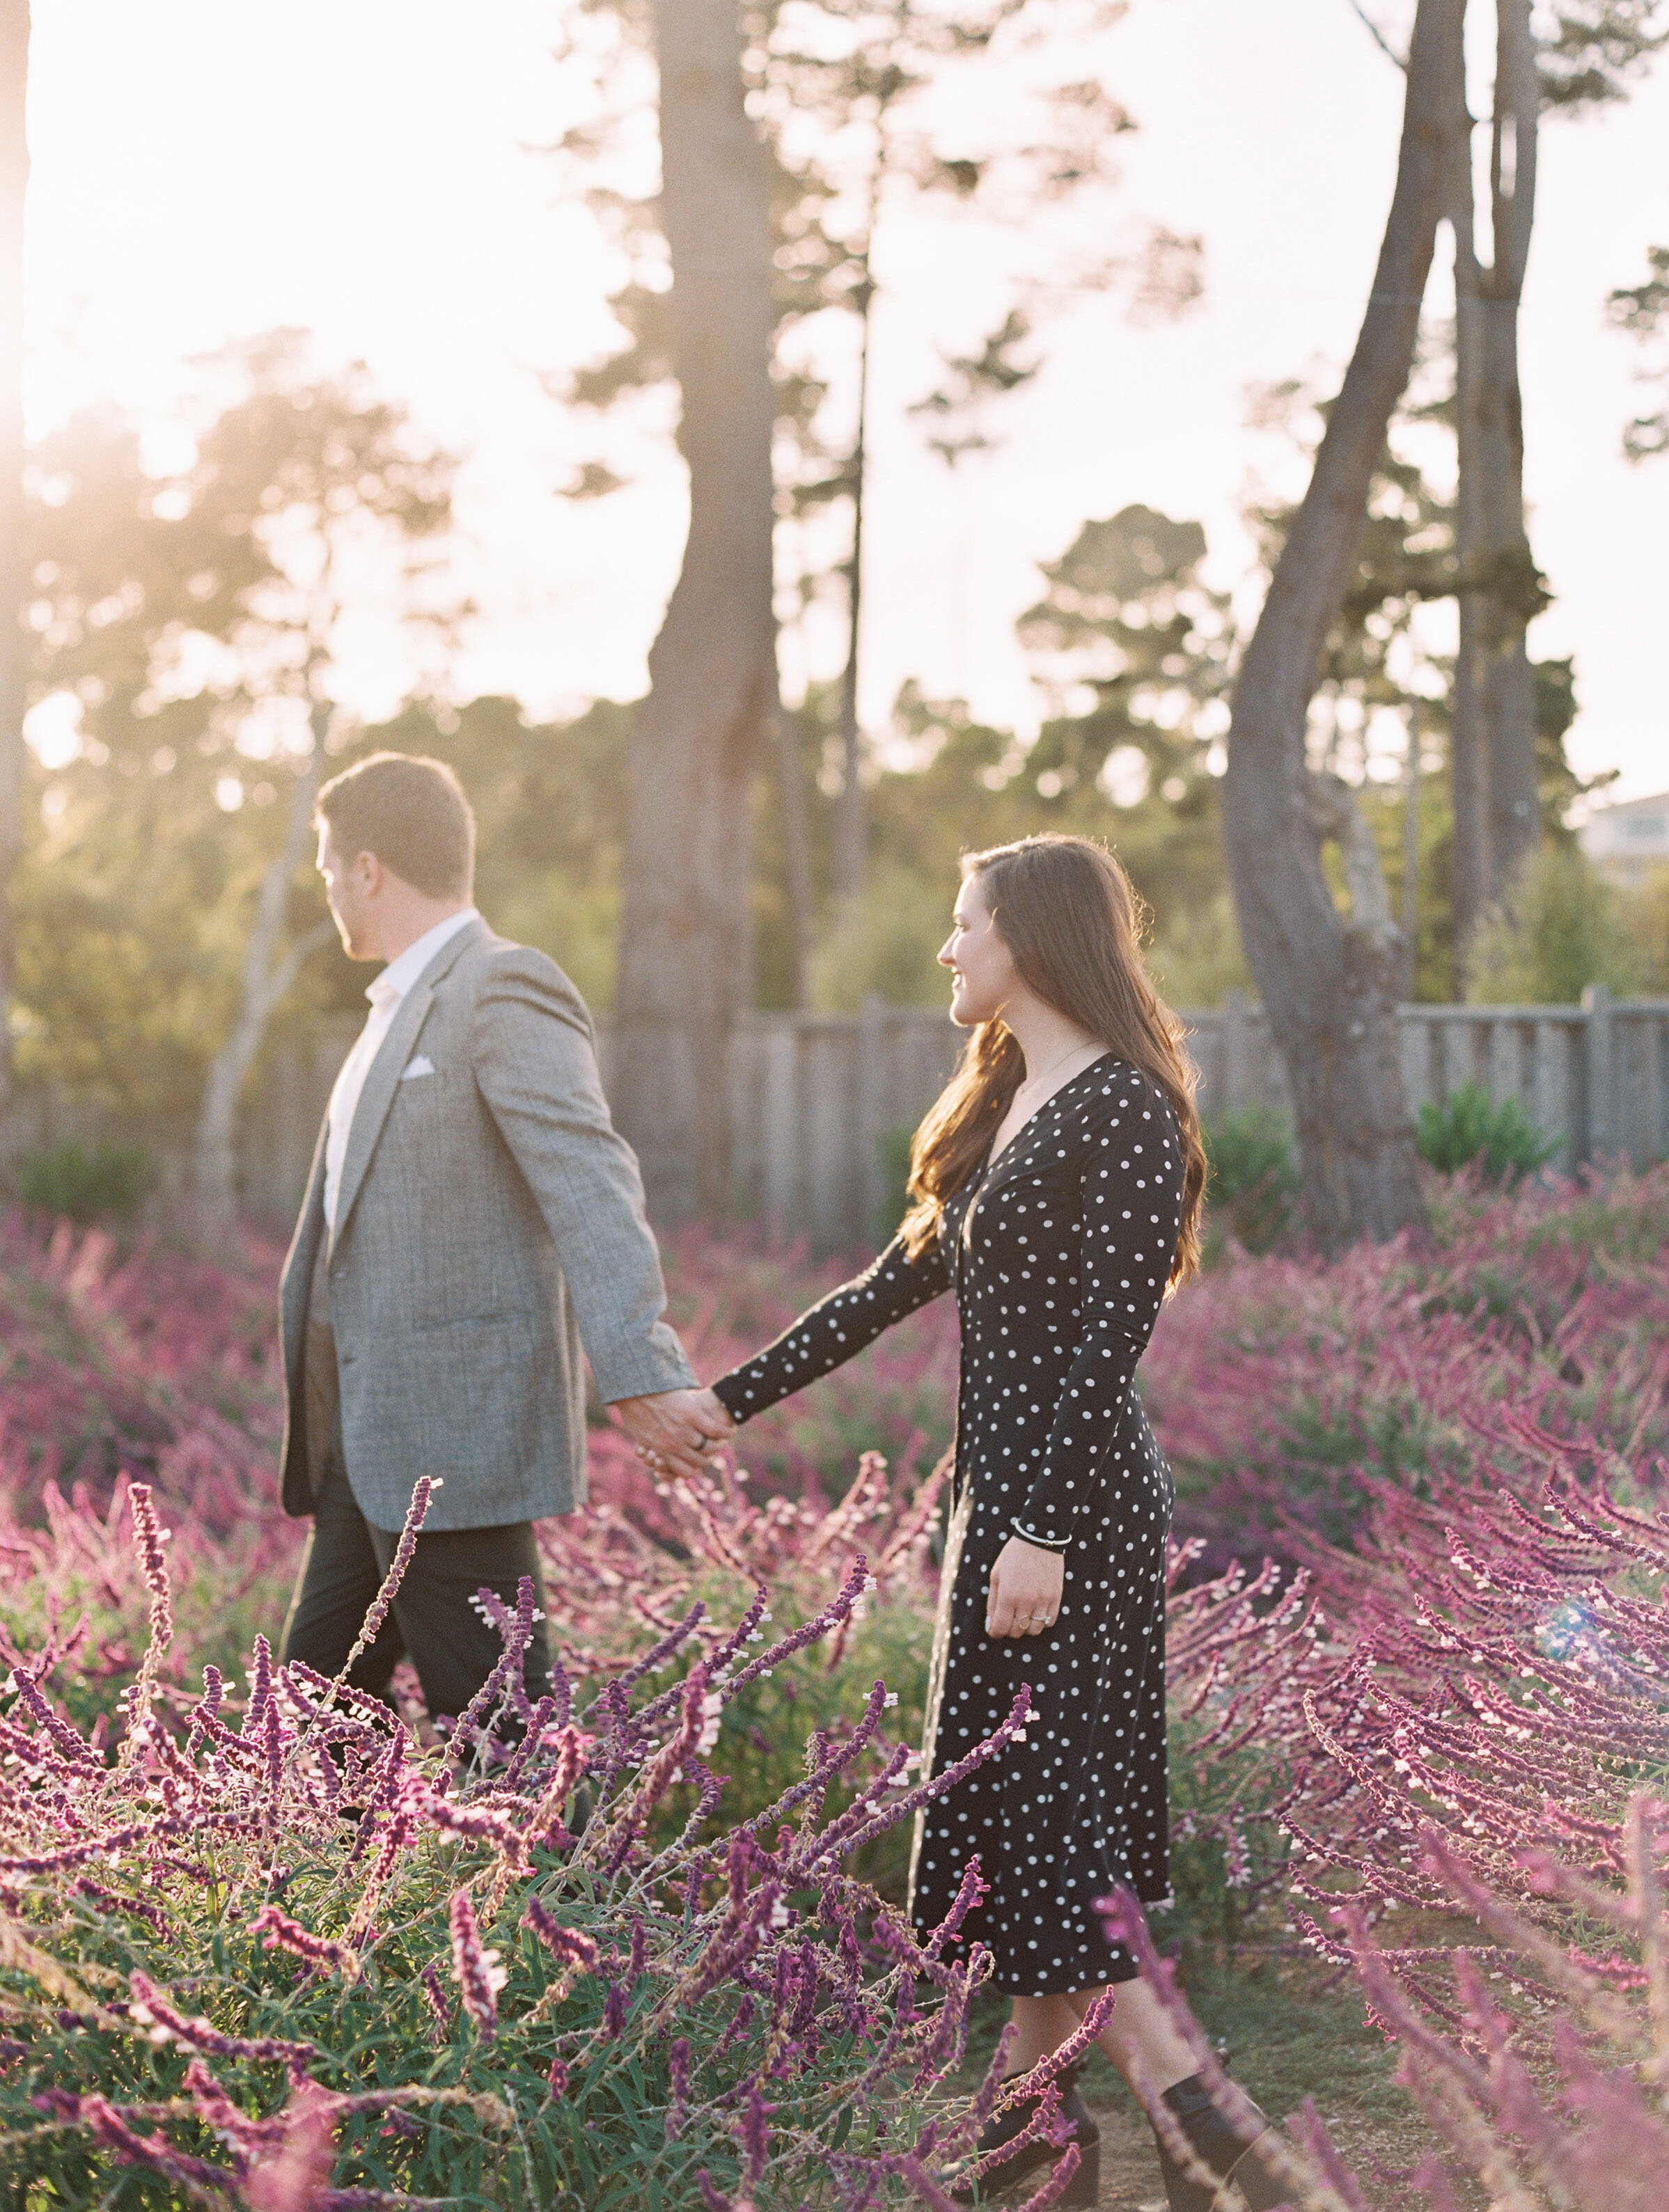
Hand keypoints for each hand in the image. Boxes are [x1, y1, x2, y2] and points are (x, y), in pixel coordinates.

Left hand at [610, 1387, 734, 1482]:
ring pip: (709, 1447)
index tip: (699, 1462)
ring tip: (724, 1440)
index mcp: (661, 1452)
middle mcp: (673, 1444)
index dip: (695, 1469)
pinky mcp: (692, 1414)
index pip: (685, 1472)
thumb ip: (650, 1448)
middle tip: (714, 1450)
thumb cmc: (635, 1411)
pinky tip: (730, 1430)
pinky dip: (725, 1431)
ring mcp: (683, 1430)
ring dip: (719, 1445)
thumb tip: (653, 1457)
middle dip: (709, 1457)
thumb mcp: (640, 1434)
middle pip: (700, 1461)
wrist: (636, 1388)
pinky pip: (715, 1429)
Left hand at [985, 1536, 1063, 1637]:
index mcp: (1008, 1594)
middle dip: (1009, 1629)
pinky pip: (1049, 1621)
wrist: (1039, 1539)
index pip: (1000, 1627)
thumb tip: (990, 1624)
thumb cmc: (1013, 1556)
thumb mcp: (996, 1576)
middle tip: (1007, 1620)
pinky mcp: (1056, 1597)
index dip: (994, 1632)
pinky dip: (1041, 1621)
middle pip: (1017, 1632)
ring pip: (1034, 1630)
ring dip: (1026, 1627)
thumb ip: (992, 1602)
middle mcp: (1026, 1600)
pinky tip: (1036, 1611)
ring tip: (1022, 1616)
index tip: (994, 1629)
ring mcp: (1043, 1600)